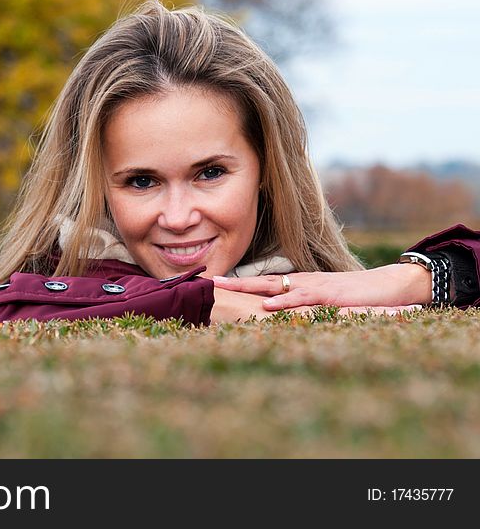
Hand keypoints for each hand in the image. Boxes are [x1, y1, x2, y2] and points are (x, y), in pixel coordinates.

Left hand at [212, 264, 431, 311]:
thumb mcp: (326, 302)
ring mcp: (314, 287)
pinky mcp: (329, 296)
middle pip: (260, 281)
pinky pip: (302, 299)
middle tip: (207, 282)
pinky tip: (267, 306)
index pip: (264, 283)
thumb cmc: (357, 296)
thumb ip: (305, 306)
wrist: (390, 286)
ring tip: (223, 289)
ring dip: (247, 287)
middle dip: (233, 282)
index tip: (215, 284)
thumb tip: (284, 316)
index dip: (240, 284)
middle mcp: (302, 282)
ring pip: (275, 286)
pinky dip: (284, 302)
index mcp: (300, 285)